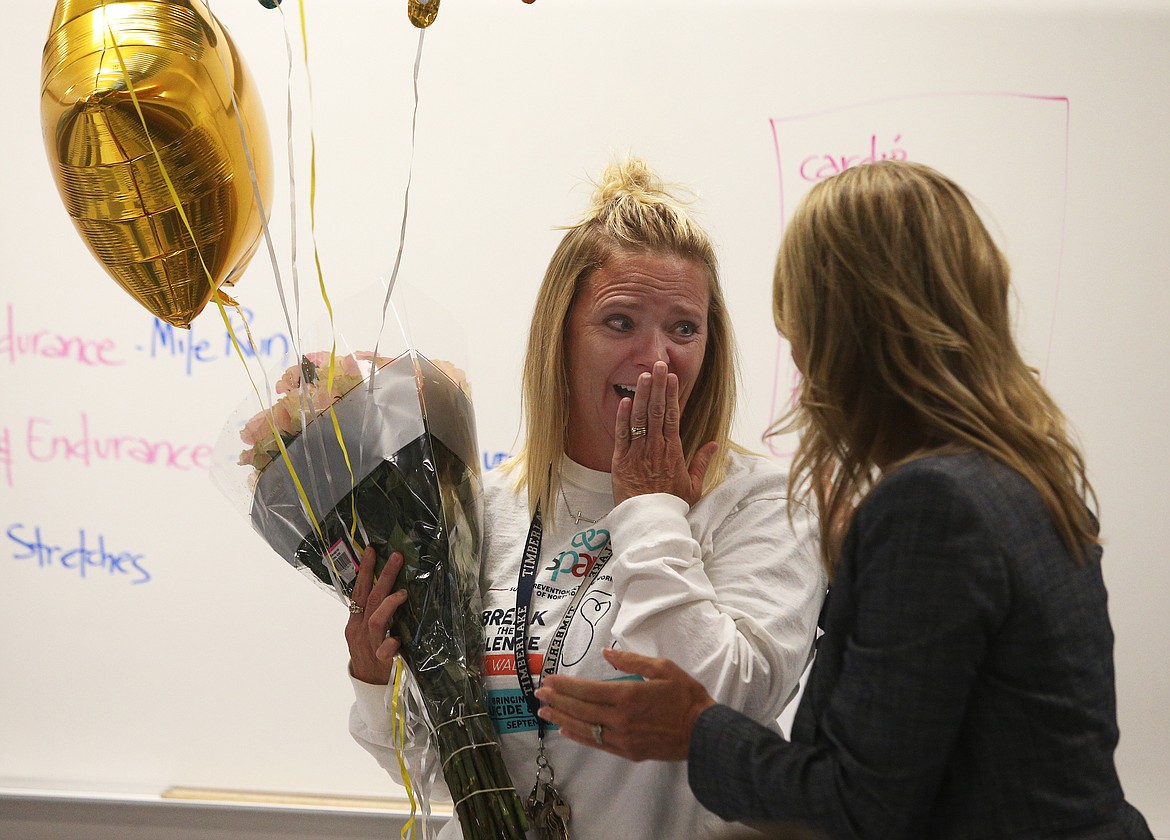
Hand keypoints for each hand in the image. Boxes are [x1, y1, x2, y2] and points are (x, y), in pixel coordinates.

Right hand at [344, 546, 407, 684]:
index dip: (365, 571)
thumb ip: (374, 613)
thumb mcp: (366, 632)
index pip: (359, 591)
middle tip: (396, 558)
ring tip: (402, 593)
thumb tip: (389, 587)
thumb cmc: (370, 655)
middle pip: (370, 599)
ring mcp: (369, 645)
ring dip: (389, 604)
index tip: (372, 550)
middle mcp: (359, 631)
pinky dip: (392, 643)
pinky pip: (385, 649)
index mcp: (354, 622)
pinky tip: (398, 639)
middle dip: (383, 576)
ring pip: (376, 619)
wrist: (367, 686)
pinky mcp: (381, 661)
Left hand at [534, 648, 715, 761]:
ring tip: (544, 711)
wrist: (705, 733)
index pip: (587, 690)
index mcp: (628, 696)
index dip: (565, 685)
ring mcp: (623, 738)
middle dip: (557, 700)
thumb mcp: (664, 668)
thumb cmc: (686, 697)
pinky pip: (597, 743)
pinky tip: (566, 729)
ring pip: (585, 727)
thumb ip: (632, 661)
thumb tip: (606, 654)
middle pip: (581, 708)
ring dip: (562, 718)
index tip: (549, 680)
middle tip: (539, 693)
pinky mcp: (628, 751)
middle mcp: (620, 719)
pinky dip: (579, 735)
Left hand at [611, 360, 716, 506]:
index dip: (672, 395)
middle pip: (657, 411)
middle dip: (658, 386)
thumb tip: (714, 444)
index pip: (673, 416)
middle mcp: (656, 448)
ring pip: (640, 419)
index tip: (672, 377)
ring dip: (642, 395)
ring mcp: (638, 453)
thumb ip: (702, 462)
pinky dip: (623, 417)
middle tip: (658, 364)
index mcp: (674, 451)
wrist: (649, 521)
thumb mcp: (693, 486)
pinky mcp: (621, 461)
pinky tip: (626, 400)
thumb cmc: (671, 505)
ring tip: (644, 375)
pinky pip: (622, 435)